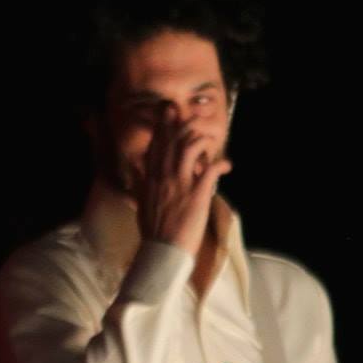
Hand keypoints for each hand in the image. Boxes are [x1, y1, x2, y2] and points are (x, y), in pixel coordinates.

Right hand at [135, 112, 232, 252]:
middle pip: (173, 140)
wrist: (162, 251)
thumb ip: (139, 185)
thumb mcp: (140, 203)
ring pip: (190, 147)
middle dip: (185, 123)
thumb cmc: (153, 231)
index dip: (163, 126)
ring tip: (212, 142)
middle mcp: (163, 176)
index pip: (156, 145)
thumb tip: (135, 172)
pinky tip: (227, 165)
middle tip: (196, 114)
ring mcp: (180, 184)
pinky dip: (221, 163)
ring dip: (203, 140)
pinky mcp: (196, 194)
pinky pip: (210, 170)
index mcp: (150, 178)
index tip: (169, 111)